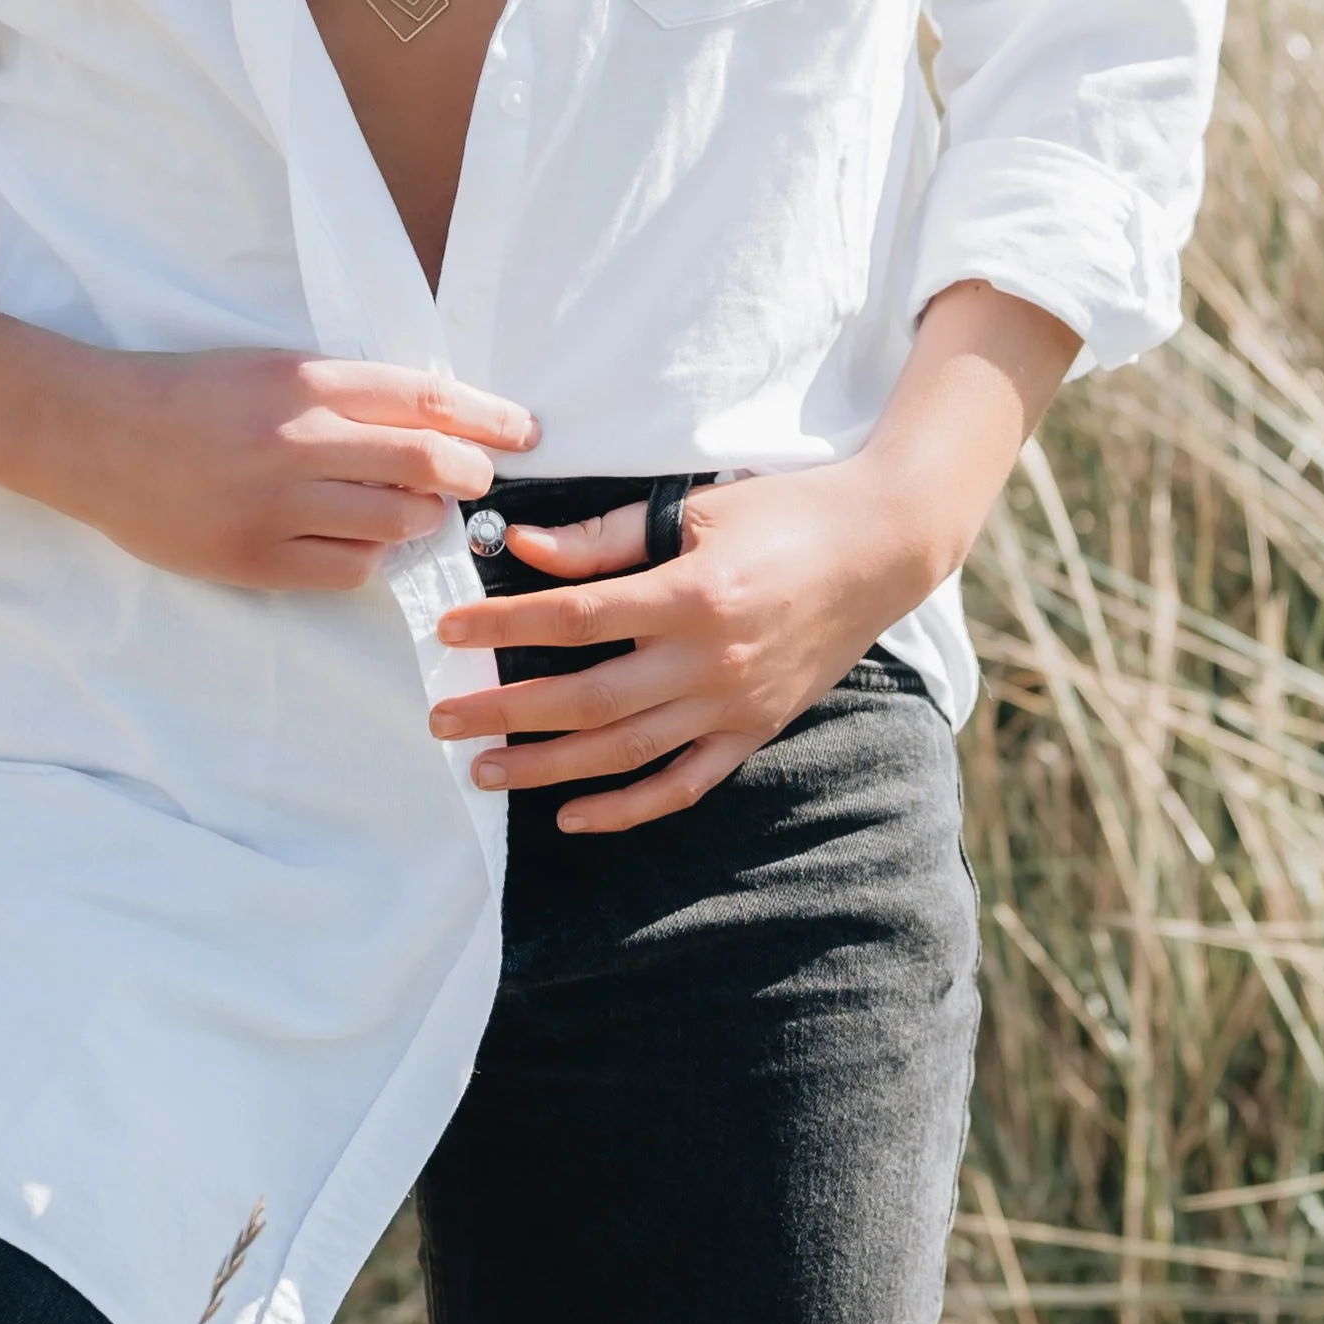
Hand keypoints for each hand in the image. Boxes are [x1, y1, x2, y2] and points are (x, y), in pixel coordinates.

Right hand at [0, 305, 536, 592]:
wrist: (93, 434)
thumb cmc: (188, 395)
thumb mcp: (271, 369)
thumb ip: (347, 394)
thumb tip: (438, 421)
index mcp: (305, 379)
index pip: (425, 398)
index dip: (488, 417)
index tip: (522, 431)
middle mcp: (297, 439)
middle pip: (425, 463)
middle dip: (468, 476)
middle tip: (476, 482)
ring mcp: (275, 504)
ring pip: (393, 524)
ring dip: (419, 521)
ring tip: (412, 513)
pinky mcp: (252, 558)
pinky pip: (347, 570)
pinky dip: (370, 560)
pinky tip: (360, 544)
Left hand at [427, 462, 937, 833]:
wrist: (882, 547)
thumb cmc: (785, 513)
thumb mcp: (694, 508)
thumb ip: (605, 537)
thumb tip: (523, 547)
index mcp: (693, 593)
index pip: (576, 617)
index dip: (505, 626)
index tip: (450, 631)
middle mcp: (712, 660)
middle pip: (588, 699)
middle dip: (506, 712)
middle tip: (442, 719)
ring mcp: (735, 704)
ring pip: (626, 752)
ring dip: (548, 767)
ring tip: (484, 770)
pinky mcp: (755, 730)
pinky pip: (684, 784)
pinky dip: (628, 808)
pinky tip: (574, 816)